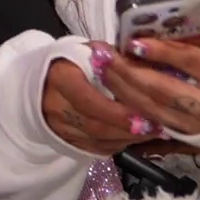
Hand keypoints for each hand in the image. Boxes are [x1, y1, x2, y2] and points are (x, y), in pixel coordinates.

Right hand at [41, 56, 160, 154]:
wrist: (42, 82)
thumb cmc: (73, 63)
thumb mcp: (88, 51)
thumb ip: (112, 58)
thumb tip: (140, 62)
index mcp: (61, 78)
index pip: (87, 99)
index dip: (115, 112)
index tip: (143, 115)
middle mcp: (56, 106)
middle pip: (95, 125)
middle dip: (128, 129)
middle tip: (156, 127)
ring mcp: (60, 127)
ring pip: (97, 141)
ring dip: (128, 139)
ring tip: (154, 132)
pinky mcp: (68, 141)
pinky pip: (96, 149)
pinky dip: (120, 144)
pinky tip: (137, 137)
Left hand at [98, 10, 199, 135]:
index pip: (193, 65)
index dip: (163, 52)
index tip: (135, 40)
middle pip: (163, 91)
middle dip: (128, 72)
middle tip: (101, 52)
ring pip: (153, 110)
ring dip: (122, 89)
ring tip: (100, 65)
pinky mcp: (190, 139)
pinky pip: (155, 124)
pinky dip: (131, 108)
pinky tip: (112, 90)